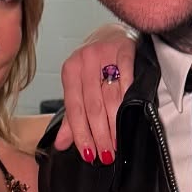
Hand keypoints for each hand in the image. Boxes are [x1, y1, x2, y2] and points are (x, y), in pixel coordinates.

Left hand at [56, 24, 135, 162]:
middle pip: (92, 106)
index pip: (74, 109)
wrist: (113, 36)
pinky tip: (131, 118)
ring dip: (114, 125)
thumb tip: (60, 145)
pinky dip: (129, 100)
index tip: (90, 154)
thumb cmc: (95, 67)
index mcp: (70, 71)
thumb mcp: (79, 89)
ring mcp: (105, 53)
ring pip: (110, 97)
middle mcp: (85, 60)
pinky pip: (128, 79)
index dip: (81, 134)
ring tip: (117, 144)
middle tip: (106, 155)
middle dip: (100, 134)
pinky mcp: (126, 50)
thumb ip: (71, 118)